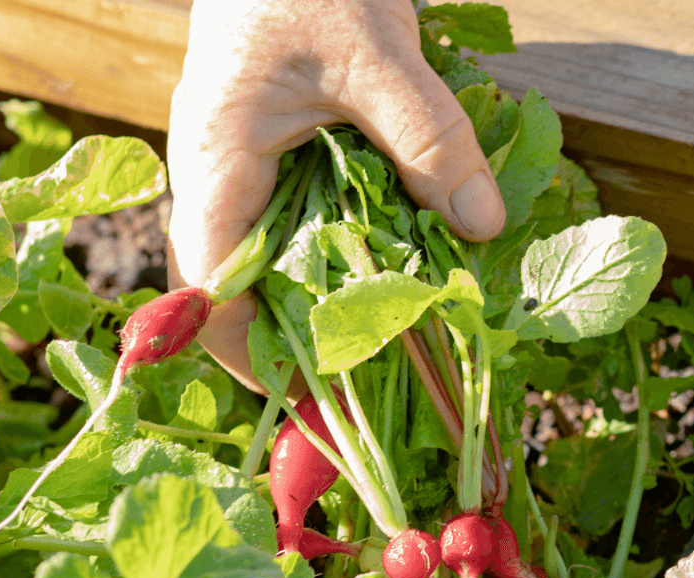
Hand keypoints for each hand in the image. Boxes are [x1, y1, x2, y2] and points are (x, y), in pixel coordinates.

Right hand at [166, 0, 504, 393]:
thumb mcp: (379, 56)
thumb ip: (429, 138)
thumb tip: (483, 227)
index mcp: (215, 160)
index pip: (211, 287)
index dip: (254, 355)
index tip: (318, 405)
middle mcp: (221, 173)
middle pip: (251, 286)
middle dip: (312, 342)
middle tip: (385, 391)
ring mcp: (251, 162)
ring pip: (287, 256)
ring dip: (341, 299)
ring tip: (409, 351)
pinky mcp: (287, 149)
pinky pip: (317, 217)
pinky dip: (362, 246)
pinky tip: (416, 266)